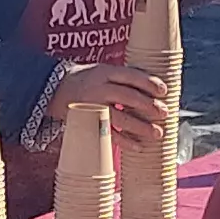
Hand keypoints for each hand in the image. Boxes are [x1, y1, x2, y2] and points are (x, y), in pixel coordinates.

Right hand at [50, 58, 172, 165]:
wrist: (55, 89)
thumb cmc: (87, 80)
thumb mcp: (102, 71)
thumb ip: (123, 78)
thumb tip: (154, 89)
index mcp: (104, 73)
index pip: (130, 76)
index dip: (148, 82)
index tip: (163, 90)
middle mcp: (99, 89)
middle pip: (127, 96)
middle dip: (148, 105)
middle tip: (164, 112)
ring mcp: (93, 107)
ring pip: (119, 117)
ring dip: (140, 126)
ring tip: (157, 133)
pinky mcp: (89, 123)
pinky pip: (108, 134)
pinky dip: (125, 142)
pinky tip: (139, 146)